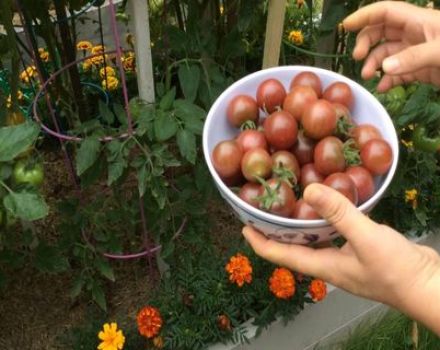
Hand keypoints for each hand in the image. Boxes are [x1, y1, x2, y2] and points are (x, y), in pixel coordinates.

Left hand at [242, 184, 439, 333]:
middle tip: (266, 209)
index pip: (281, 255)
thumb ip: (338, 214)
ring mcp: (346, 259)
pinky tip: (331, 204)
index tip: (244, 228)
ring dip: (302, 223)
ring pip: (316, 239)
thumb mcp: (365, 238)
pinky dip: (328, 219)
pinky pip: (336, 233)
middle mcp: (330, 264)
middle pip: (294, 247)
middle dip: (277, 231)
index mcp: (323, 266)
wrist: (431, 286)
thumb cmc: (397, 270)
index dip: (260, 243)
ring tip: (292, 202)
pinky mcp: (362, 251)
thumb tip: (307, 191)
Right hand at [343, 1, 439, 91]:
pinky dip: (387, 81)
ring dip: (373, 64)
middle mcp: (415, 35)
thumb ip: (413, 58)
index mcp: (418, 21)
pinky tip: (382, 88)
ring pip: (386, 55)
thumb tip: (384, 68)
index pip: (385, 12)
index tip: (346, 26)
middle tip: (357, 57)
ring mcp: (415, 53)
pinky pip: (397, 74)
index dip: (365, 16)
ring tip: (367, 76)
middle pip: (381, 32)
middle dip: (366, 43)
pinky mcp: (420, 71)